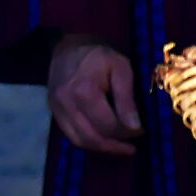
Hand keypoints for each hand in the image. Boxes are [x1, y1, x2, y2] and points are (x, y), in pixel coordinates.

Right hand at [47, 35, 144, 155]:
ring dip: (101, 148)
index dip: (126, 133)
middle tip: (132, 148)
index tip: (141, 131)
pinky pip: (70, 135)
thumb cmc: (99, 56)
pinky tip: (104, 140)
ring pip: (79, 140)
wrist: (68, 46)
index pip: (107, 125)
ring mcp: (56, 110)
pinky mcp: (53, 112)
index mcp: (84, 91)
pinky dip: (88, 141)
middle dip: (114, 146)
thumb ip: (126, 99)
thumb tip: (135, 127)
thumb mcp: (121, 69)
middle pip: (91, 137)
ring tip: (120, 148)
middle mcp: (66, 104)